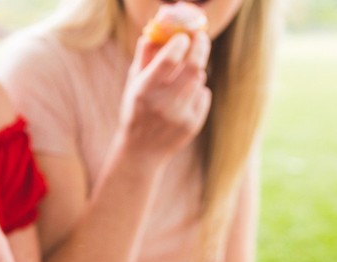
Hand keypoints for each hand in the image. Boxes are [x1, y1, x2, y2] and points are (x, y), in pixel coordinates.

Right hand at [118, 30, 211, 161]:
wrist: (141, 152)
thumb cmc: (136, 112)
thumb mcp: (133, 85)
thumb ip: (143, 58)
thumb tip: (154, 34)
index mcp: (144, 92)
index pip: (168, 60)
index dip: (180, 42)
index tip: (183, 35)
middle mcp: (163, 104)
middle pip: (193, 67)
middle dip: (200, 47)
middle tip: (201, 37)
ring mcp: (180, 116)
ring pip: (199, 79)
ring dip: (194, 71)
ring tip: (182, 78)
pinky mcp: (192, 125)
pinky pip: (203, 95)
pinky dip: (197, 91)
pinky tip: (183, 100)